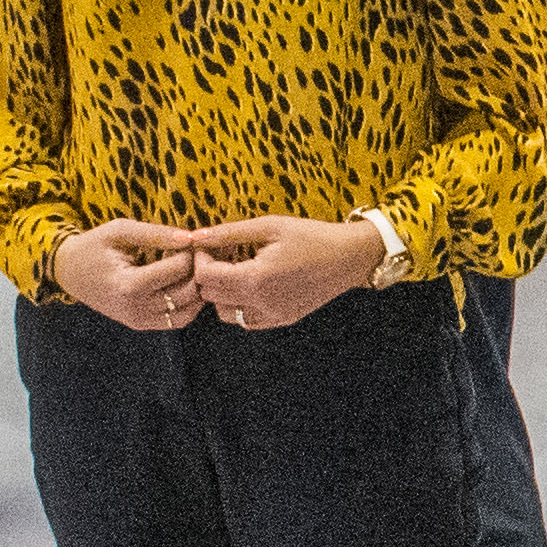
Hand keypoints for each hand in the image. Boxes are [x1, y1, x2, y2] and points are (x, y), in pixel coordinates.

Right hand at [52, 221, 210, 329]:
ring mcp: (139, 321)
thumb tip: (190, 237)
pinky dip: (189, 303)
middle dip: (198, 270)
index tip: (191, 240)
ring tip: (192, 267)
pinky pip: (179, 320)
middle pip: (188, 292)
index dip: (191, 252)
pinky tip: (184, 282)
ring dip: (197, 289)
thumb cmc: (93, 247)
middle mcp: (136, 309)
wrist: (69, 272)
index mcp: (128, 285)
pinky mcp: (142, 324)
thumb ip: (155, 234)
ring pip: (189, 311)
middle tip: (197, 253)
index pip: (179, 269)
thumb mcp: (120, 231)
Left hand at [185, 216, 388, 333]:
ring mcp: (272, 316)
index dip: (200, 259)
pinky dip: (239, 305)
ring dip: (222, 293)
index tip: (211, 244)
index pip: (205, 277)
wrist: (351, 257)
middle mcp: (261, 304)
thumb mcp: (270, 226)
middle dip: (208, 274)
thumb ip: (230, 233)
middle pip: (210, 297)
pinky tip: (253, 283)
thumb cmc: (312, 235)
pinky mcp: (281, 320)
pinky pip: (245, 320)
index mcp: (256, 278)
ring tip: (237, 269)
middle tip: (223, 253)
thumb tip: (196, 236)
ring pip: (224, 314)